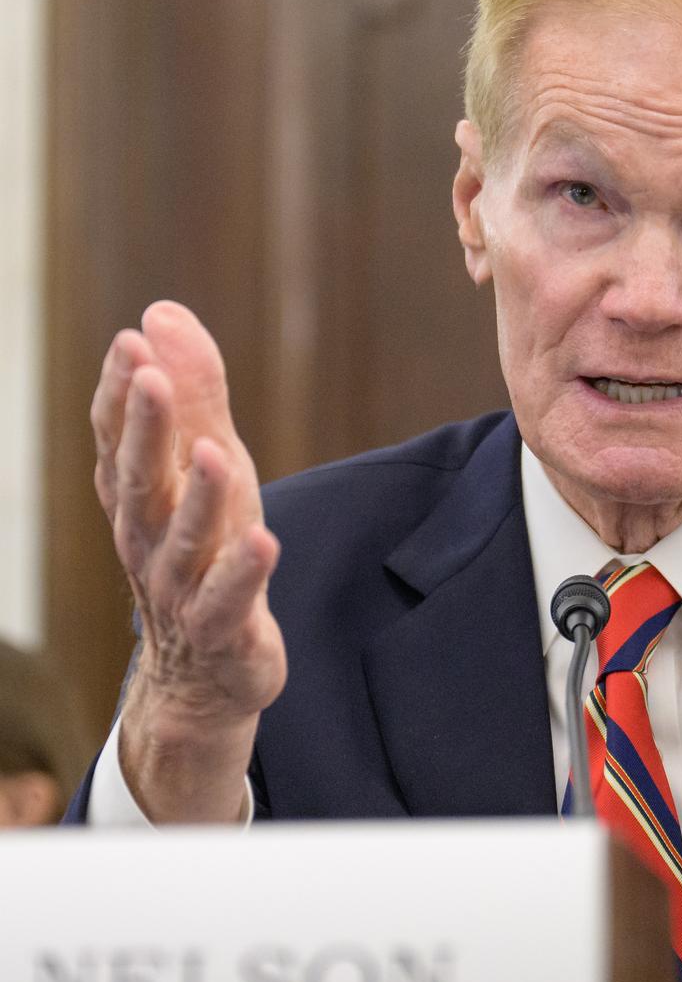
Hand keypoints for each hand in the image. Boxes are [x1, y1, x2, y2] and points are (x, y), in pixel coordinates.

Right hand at [91, 301, 284, 820]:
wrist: (206, 668)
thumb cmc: (207, 548)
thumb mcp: (207, 464)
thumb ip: (193, 395)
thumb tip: (160, 313)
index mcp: (141, 496)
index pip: (118, 441)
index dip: (120, 394)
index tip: (129, 341)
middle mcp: (149, 539)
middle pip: (140, 482)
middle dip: (144, 428)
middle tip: (147, 375)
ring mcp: (181, 588)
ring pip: (183, 541)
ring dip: (197, 496)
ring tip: (214, 451)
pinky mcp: (222, 629)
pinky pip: (228, 601)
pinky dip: (243, 572)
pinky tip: (263, 540)